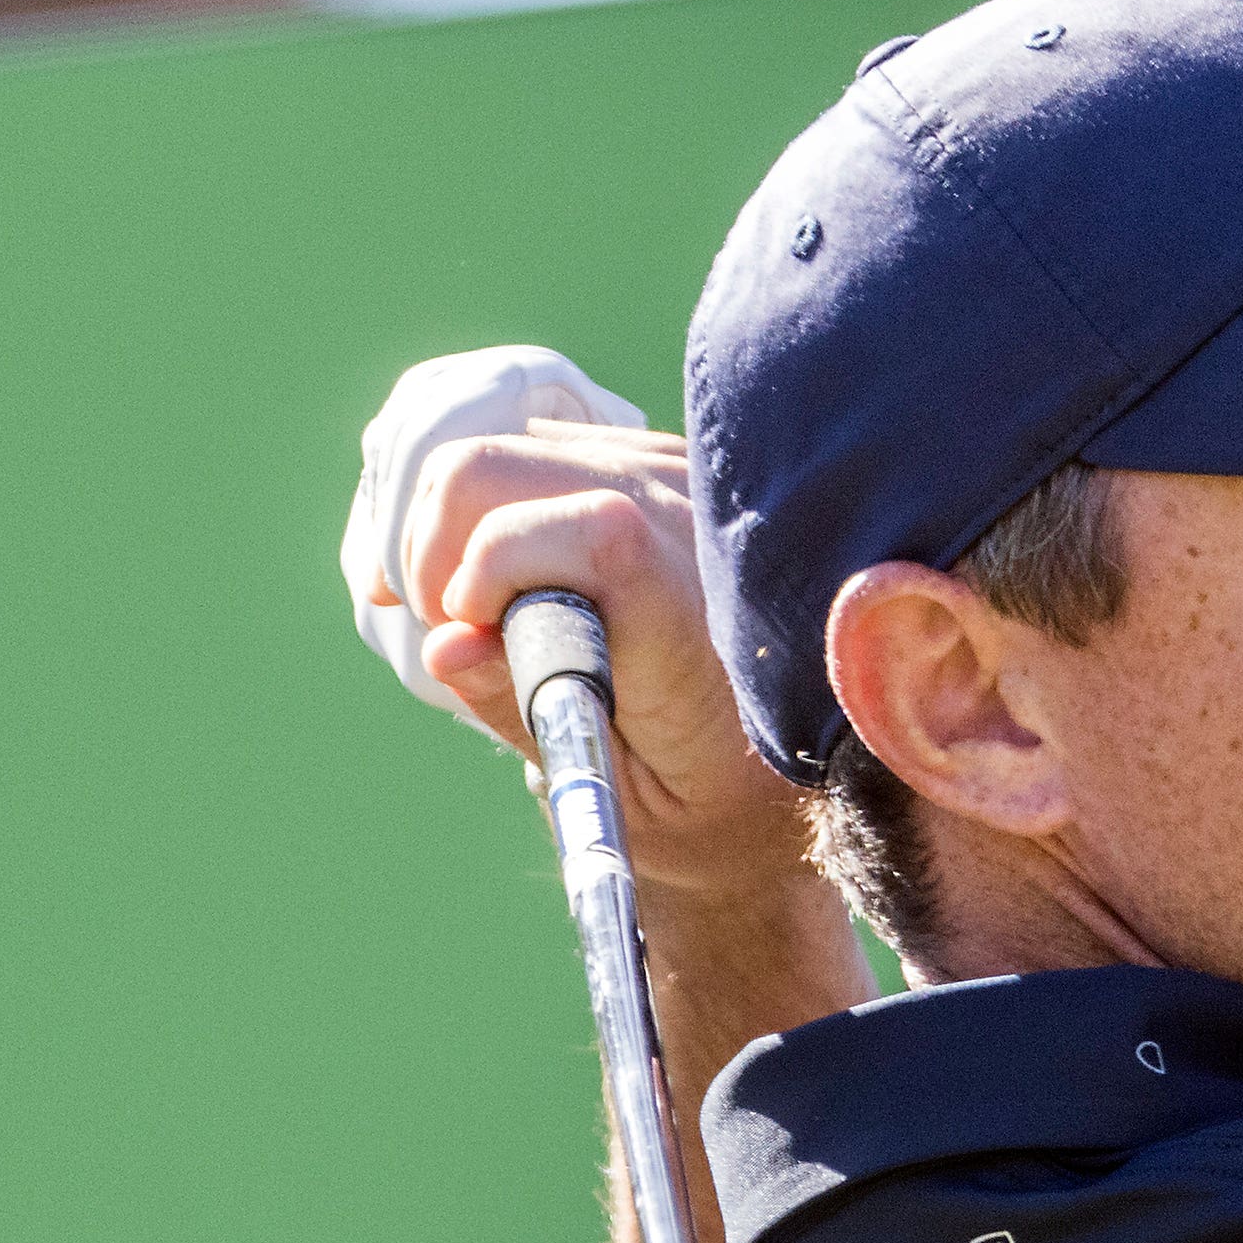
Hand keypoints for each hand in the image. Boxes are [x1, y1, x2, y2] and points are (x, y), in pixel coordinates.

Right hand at [380, 417, 812, 910]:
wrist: (809, 757)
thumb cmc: (712, 798)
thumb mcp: (625, 798)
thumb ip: (530, 715)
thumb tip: (444, 644)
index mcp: (696, 631)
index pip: (597, 534)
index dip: (494, 567)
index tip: (467, 633)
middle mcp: (698, 533)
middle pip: (504, 467)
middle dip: (434, 542)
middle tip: (446, 624)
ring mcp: (685, 481)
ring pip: (511, 447)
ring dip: (462, 522)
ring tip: (478, 606)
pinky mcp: (668, 458)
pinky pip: (544, 445)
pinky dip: (503, 500)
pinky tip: (511, 570)